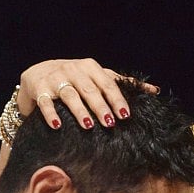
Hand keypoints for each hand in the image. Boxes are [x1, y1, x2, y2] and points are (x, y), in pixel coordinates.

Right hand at [18, 58, 158, 128]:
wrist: (38, 73)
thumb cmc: (75, 78)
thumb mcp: (98, 76)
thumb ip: (123, 83)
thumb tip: (155, 90)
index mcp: (91, 67)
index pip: (108, 83)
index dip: (117, 99)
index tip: (126, 115)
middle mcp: (74, 70)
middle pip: (90, 90)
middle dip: (101, 106)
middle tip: (111, 123)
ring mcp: (55, 79)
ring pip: (70, 94)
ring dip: (79, 110)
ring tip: (88, 125)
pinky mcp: (39, 89)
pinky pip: (45, 102)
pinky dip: (50, 113)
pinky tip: (57, 125)